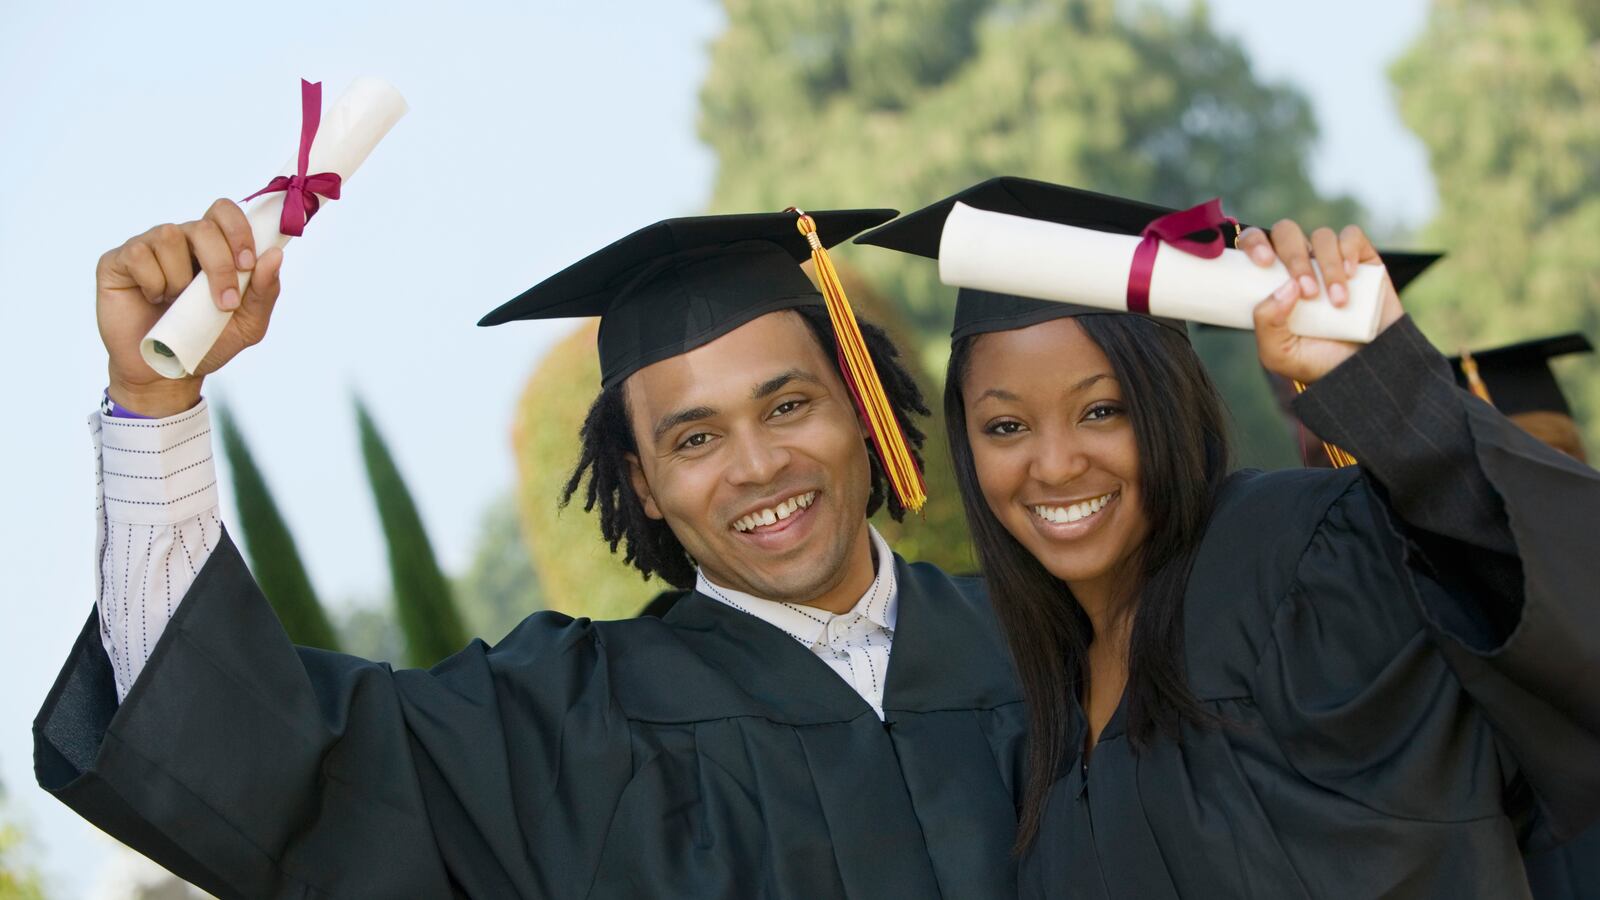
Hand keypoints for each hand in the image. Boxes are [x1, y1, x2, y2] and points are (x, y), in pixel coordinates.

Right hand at [97, 199, 283, 416]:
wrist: (166, 372)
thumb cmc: (206, 342)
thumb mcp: (247, 324)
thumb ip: (264, 291)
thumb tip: (275, 255)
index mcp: (212, 247)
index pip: (224, 212)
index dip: (238, 230)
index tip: (247, 264)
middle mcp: (180, 241)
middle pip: (202, 226)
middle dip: (219, 264)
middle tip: (224, 302)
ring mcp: (147, 247)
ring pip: (169, 236)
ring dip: (182, 278)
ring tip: (178, 302)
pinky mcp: (118, 262)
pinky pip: (138, 255)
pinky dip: (153, 282)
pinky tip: (153, 298)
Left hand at [1239, 219, 1402, 384]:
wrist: (1363, 369)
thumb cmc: (1315, 361)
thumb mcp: (1278, 354)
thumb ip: (1267, 323)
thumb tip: (1285, 287)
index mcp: (1270, 279)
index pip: (1254, 243)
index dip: (1254, 242)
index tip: (1264, 262)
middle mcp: (1298, 263)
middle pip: (1286, 233)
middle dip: (1295, 258)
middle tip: (1308, 292)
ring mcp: (1329, 259)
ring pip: (1321, 237)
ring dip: (1328, 267)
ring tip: (1338, 303)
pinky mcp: (1362, 259)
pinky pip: (1352, 236)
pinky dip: (1349, 250)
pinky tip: (1351, 275)